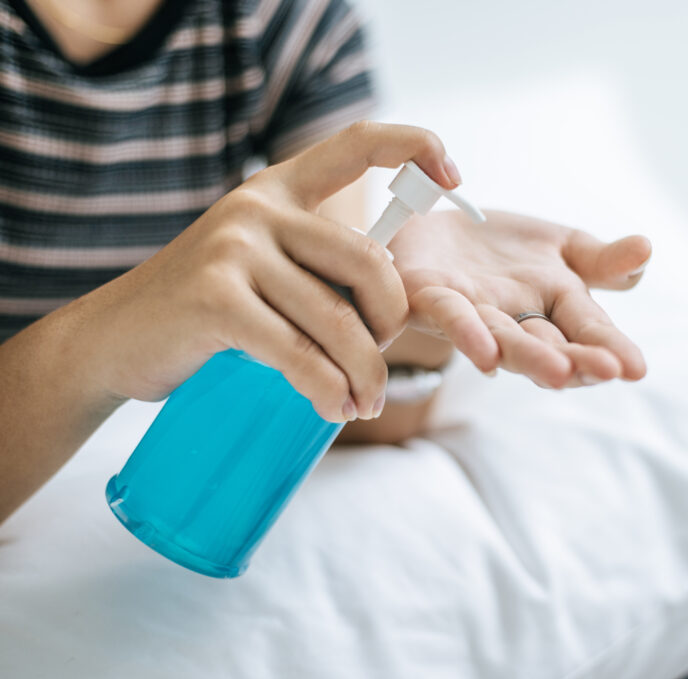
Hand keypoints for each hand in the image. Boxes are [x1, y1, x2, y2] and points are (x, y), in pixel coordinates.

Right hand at [75, 122, 458, 421]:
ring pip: (339, 321)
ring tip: (360, 403)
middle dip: (392, 326)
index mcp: (278, 189)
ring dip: (365, 375)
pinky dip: (328, 391)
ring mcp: (234, 249)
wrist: (113, 340)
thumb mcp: (263, 268)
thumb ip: (318, 270)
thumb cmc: (206, 311)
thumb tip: (398, 308)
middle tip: (378, 367)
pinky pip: (299, 354)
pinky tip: (333, 408)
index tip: (456, 179)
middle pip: (372, 264)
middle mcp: (259, 207)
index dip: (416, 148)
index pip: (357, 144)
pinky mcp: (215, 300)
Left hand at [389, 210, 650, 387]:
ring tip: (558, 371)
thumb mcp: (561, 246)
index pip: (587, 331)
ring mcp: (473, 314)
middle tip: (605, 372)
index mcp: (553, 306)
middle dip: (576, 361)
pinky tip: (486, 355)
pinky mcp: (429, 299)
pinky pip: (450, 318)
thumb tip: (646, 250)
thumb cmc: (501, 249)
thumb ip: (601, 259)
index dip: (610, 349)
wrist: (435, 226)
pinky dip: (467, 334)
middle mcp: (516, 320)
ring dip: (529, 356)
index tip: (636, 368)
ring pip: (503, 340)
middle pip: (549, 345)